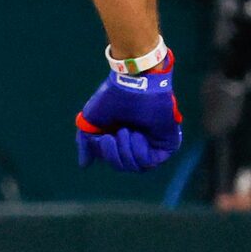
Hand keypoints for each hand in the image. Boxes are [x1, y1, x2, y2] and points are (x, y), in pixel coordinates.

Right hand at [76, 57, 182, 172]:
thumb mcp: (90, 122)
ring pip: (135, 167)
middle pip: (122, 166)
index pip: (111, 159)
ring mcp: (153, 143)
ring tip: (126, 130)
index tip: (102, 136)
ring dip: (125, 150)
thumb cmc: (112, 98)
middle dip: (113, 154)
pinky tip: (137, 134)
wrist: (135, 84)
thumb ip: (86, 143)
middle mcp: (137, 141)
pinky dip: (139, 151)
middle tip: (111, 136)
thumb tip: (84, 165)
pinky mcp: (166, 145)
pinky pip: (150, 163)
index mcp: (121, 136)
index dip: (105, 152)